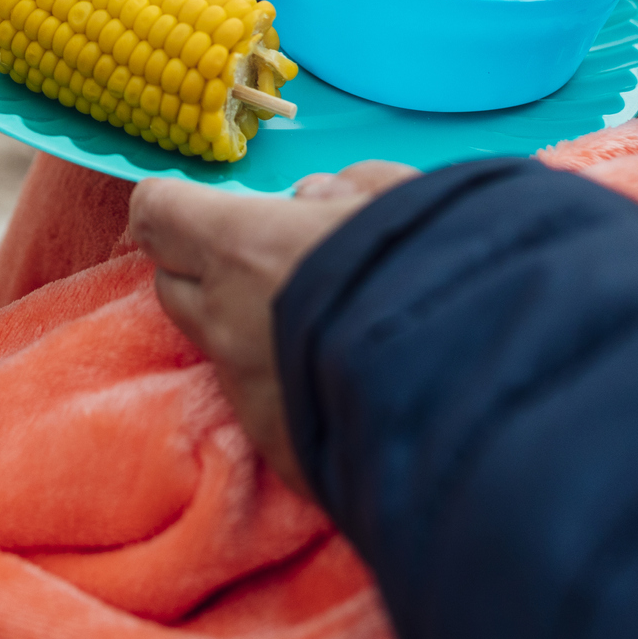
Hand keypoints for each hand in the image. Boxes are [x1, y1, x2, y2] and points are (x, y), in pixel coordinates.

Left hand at [128, 161, 418, 498]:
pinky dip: (289, 386)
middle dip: (204, 266)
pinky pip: (264, 405)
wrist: (479, 396)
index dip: (173, 205)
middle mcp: (226, 323)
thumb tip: (314, 198)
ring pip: (217, 349)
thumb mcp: (405, 200)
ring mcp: (247, 394)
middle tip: (266, 260)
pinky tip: (343, 381)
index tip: (200, 204)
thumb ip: (351, 189)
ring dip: (248, 329)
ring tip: (319, 323)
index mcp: (244, 249)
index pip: (157, 214)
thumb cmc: (439, 274)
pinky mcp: (278, 449)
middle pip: (173, 284)